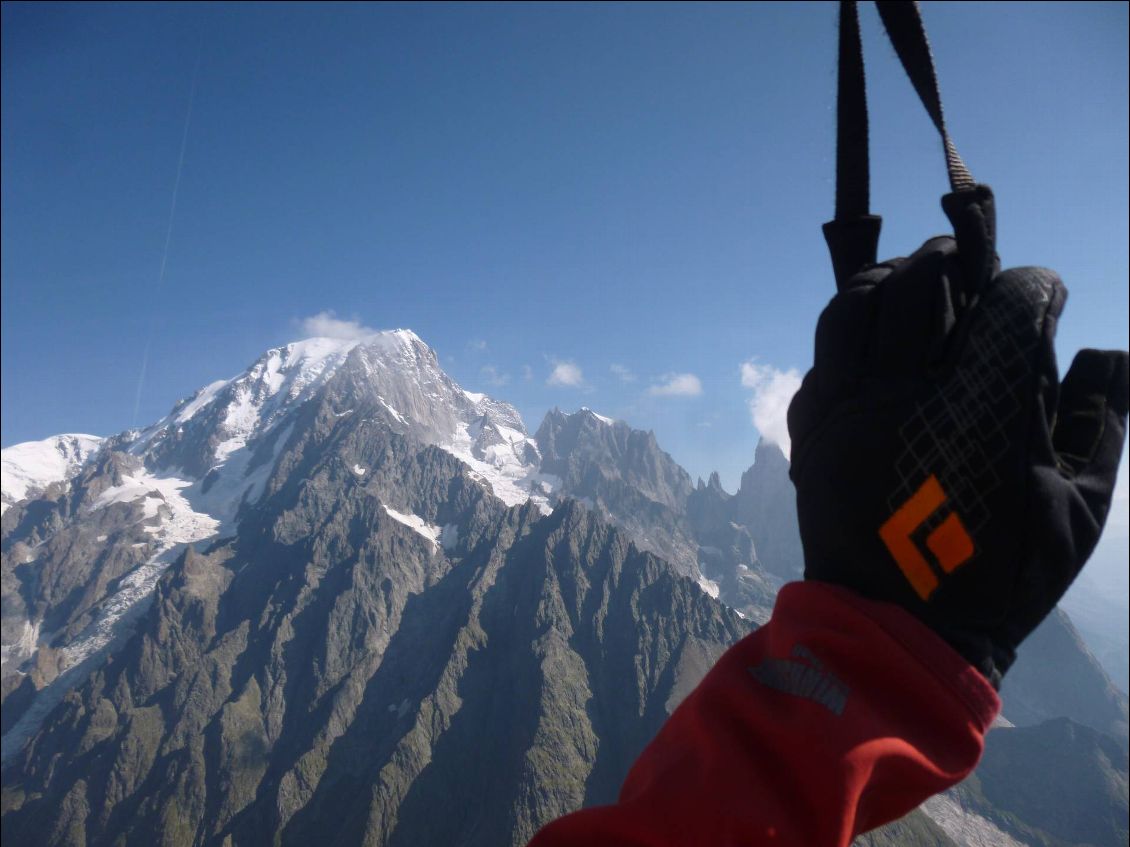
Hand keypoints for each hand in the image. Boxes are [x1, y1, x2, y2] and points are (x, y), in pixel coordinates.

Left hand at [787, 186, 1128, 686]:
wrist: (894, 629)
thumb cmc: (999, 577)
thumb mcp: (1079, 512)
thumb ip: (1103, 422)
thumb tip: (1109, 352)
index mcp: (980, 414)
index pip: (1010, 304)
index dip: (1036, 285)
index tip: (1044, 291)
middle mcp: (904, 398)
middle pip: (922, 284)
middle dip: (955, 259)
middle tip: (972, 263)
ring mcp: (846, 411)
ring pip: (854, 307)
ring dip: (887, 280)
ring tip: (912, 278)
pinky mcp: (808, 431)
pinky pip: (821, 356)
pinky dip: (849, 331)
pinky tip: (872, 336)